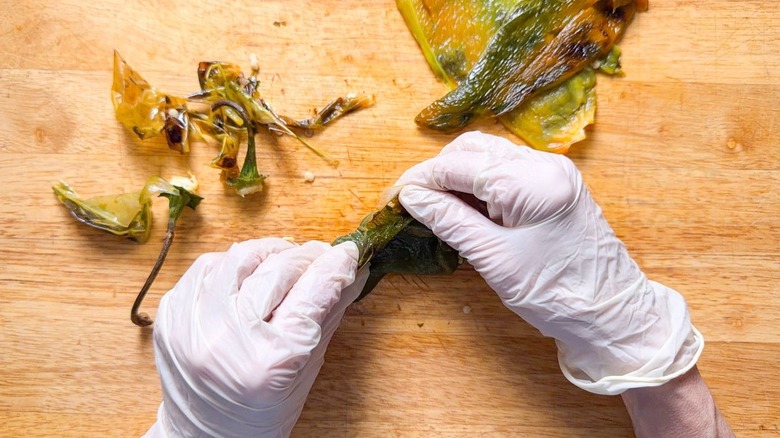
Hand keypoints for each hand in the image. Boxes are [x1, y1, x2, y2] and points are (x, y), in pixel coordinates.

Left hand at [144, 238, 367, 436]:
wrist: (203, 436)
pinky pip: (207, 266)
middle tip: (320, 257)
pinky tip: (248, 276)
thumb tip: (351, 270)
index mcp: (269, 362)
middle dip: (306, 257)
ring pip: (240, 256)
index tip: (347, 253)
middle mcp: (227, 338)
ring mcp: (192, 323)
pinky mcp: (171, 314)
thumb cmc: (261, 411)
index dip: (334, 267)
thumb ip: (327, 315)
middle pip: (278, 268)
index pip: (312, 293)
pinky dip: (234, 264)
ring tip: (284, 262)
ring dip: (269, 253)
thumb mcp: (306, 370)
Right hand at [395, 131, 702, 394]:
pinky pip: (505, 171)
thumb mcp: (494, 259)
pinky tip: (461, 207)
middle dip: (437, 173)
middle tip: (409, 202)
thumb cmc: (556, 295)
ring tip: (432, 206)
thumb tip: (412, 196)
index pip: (460, 165)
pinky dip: (478, 184)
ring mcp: (552, 171)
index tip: (393, 197)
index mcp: (533, 181)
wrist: (611, 315)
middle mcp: (545, 164)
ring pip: (488, 156)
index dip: (421, 179)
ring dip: (456, 176)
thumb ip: (450, 220)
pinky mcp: (554, 184)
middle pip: (473, 150)